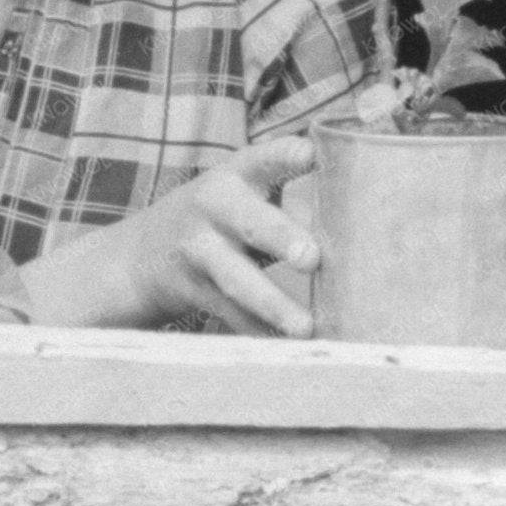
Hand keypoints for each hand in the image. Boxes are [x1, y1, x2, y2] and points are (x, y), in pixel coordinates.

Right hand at [22, 134, 320, 336]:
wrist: (141, 253)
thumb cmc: (221, 217)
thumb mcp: (243, 193)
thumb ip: (291, 204)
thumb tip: (365, 225)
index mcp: (236, 174)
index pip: (264, 159)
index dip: (286, 156)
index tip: (311, 156)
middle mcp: (214, 208)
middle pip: (249, 221)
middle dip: (281, 237)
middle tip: (312, 257)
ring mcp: (199, 251)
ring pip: (238, 279)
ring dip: (273, 304)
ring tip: (305, 327)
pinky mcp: (194, 290)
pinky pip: (231, 315)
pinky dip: (260, 333)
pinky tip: (287, 349)